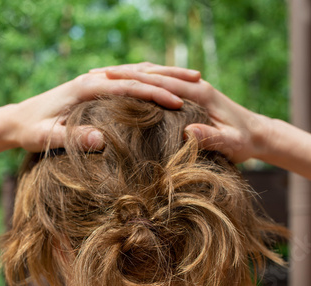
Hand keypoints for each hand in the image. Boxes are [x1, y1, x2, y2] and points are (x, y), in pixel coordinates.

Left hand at [6, 71, 185, 152]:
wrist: (17, 119)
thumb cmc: (31, 131)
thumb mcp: (47, 138)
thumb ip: (72, 138)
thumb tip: (100, 140)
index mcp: (86, 88)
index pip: (129, 86)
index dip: (154, 94)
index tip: (179, 103)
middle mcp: (93, 78)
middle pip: (139, 73)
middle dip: (168, 78)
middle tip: (198, 84)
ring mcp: (96, 80)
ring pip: (137, 71)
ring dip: (165, 73)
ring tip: (193, 78)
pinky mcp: (97, 86)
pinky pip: (130, 79)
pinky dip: (150, 79)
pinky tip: (164, 87)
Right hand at [98, 64, 269, 162]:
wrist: (259, 134)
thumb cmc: (244, 143)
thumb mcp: (231, 144)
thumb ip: (212, 138)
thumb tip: (189, 132)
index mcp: (200, 94)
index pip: (162, 82)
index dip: (134, 81)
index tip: (106, 80)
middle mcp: (195, 86)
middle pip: (155, 73)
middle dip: (125, 72)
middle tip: (94, 74)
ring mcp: (193, 89)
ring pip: (157, 75)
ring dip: (131, 74)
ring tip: (103, 77)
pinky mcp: (191, 96)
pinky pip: (163, 85)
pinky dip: (144, 83)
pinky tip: (128, 89)